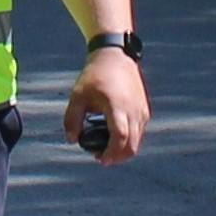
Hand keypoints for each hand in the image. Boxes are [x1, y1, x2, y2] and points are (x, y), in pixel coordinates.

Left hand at [64, 48, 149, 164]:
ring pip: (137, 140)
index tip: (100, 159)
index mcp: (117, 106)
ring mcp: (141, 110)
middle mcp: (134, 110)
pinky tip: (114, 135)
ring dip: (123, 149)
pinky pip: (139, 132)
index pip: (120, 137)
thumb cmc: (94, 75)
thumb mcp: (78, 96)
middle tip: (101, 157)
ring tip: (105, 147)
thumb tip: (71, 141)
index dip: (112, 152)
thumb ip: (72, 119)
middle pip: (132, 145)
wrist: (115, 56)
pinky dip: (129, 139)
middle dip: (117, 157)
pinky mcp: (145, 109)